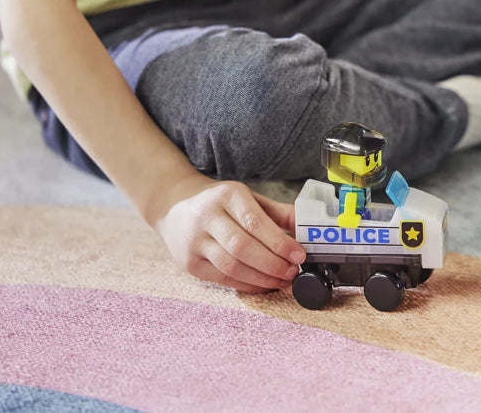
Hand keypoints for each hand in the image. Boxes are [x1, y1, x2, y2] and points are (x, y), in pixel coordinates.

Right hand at [152, 177, 305, 292]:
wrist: (173, 205)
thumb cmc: (219, 202)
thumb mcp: (247, 197)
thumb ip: (277, 212)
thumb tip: (307, 227)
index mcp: (227, 196)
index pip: (255, 222)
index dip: (279, 242)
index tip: (299, 255)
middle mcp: (207, 217)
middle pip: (242, 247)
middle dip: (273, 264)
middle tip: (293, 272)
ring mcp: (195, 242)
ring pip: (232, 267)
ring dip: (262, 278)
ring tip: (282, 280)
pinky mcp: (189, 263)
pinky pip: (223, 279)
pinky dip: (247, 284)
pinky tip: (264, 284)